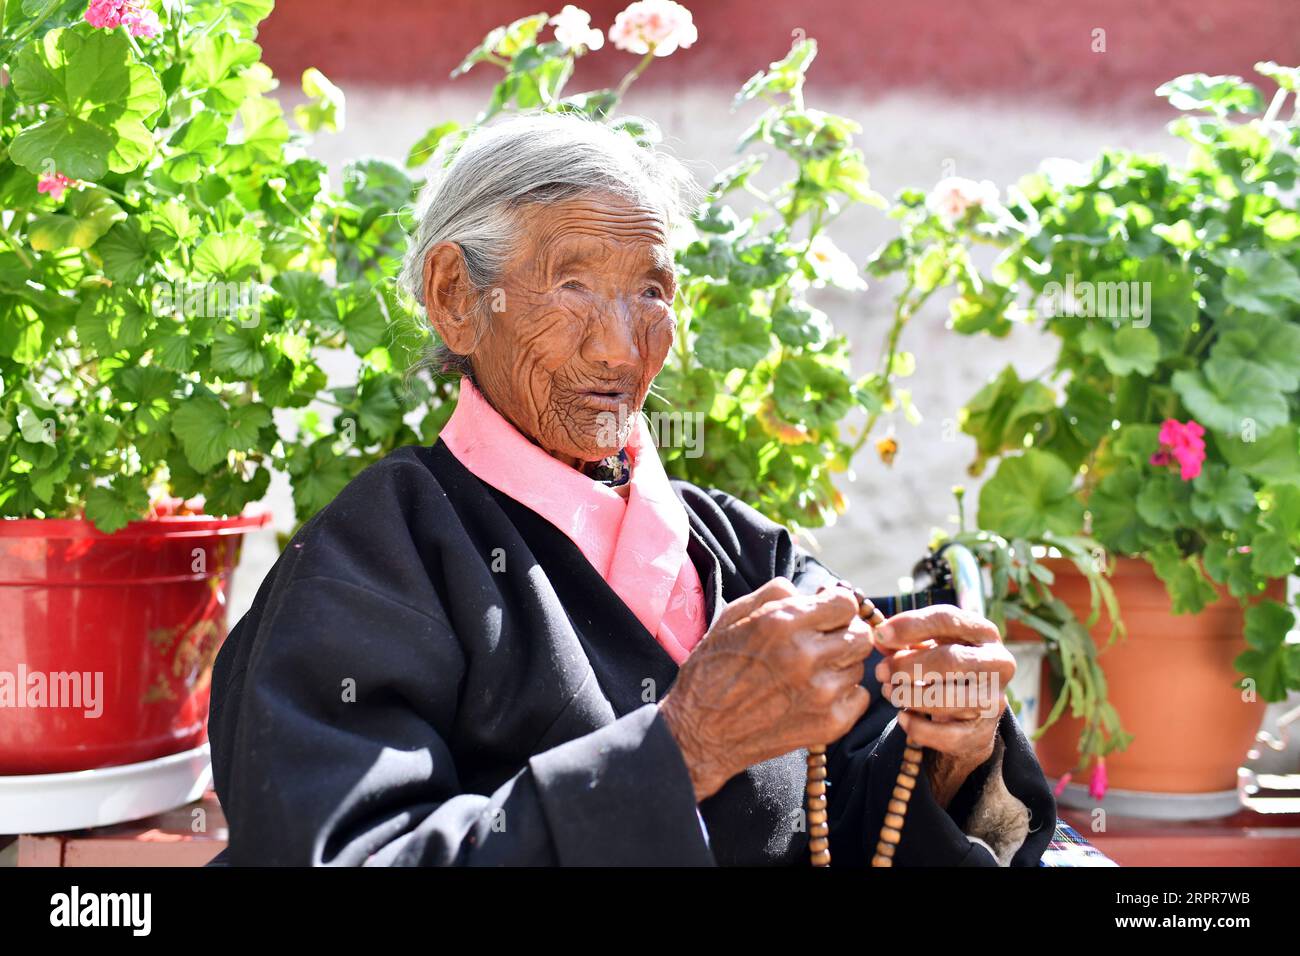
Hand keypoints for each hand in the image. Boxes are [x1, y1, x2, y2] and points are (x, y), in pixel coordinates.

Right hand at [660, 578, 874, 801]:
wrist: (701, 731)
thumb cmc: (713, 669)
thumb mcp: (733, 616)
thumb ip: (776, 593)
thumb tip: (813, 591)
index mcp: (783, 623)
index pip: (845, 603)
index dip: (837, 606)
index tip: (827, 615)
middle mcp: (806, 656)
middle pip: (862, 635)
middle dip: (846, 633)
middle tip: (827, 642)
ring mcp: (821, 693)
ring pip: (859, 666)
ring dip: (841, 666)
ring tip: (813, 673)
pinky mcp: (829, 724)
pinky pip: (859, 697)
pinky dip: (843, 694)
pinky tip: (816, 695)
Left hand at [871, 605, 1014, 806]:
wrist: (972, 712)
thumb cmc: (945, 667)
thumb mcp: (929, 646)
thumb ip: (904, 640)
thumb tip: (879, 637)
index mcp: (983, 632)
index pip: (947, 619)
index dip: (910, 626)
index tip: (880, 635)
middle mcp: (998, 663)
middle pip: (949, 660)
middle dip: (906, 666)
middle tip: (881, 671)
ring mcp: (994, 700)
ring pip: (947, 699)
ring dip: (909, 696)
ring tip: (889, 692)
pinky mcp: (984, 732)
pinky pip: (946, 735)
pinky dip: (918, 727)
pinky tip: (903, 717)